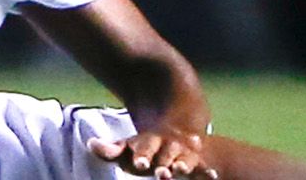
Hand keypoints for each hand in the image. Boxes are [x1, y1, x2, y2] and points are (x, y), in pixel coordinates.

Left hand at [90, 130, 218, 178]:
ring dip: (183, 165)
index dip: (142, 155)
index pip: (143, 147)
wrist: (179, 131)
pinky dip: (207, 171)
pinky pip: (203, 167)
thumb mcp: (129, 149)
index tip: (140, 163)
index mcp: (148, 142)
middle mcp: (167, 146)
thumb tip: (91, 144)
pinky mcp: (198, 161)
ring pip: (185, 159)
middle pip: (165, 154)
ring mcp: (183, 153)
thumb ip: (111, 150)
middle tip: (162, 174)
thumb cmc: (148, 149)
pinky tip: (213, 176)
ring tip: (181, 170)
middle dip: (163, 163)